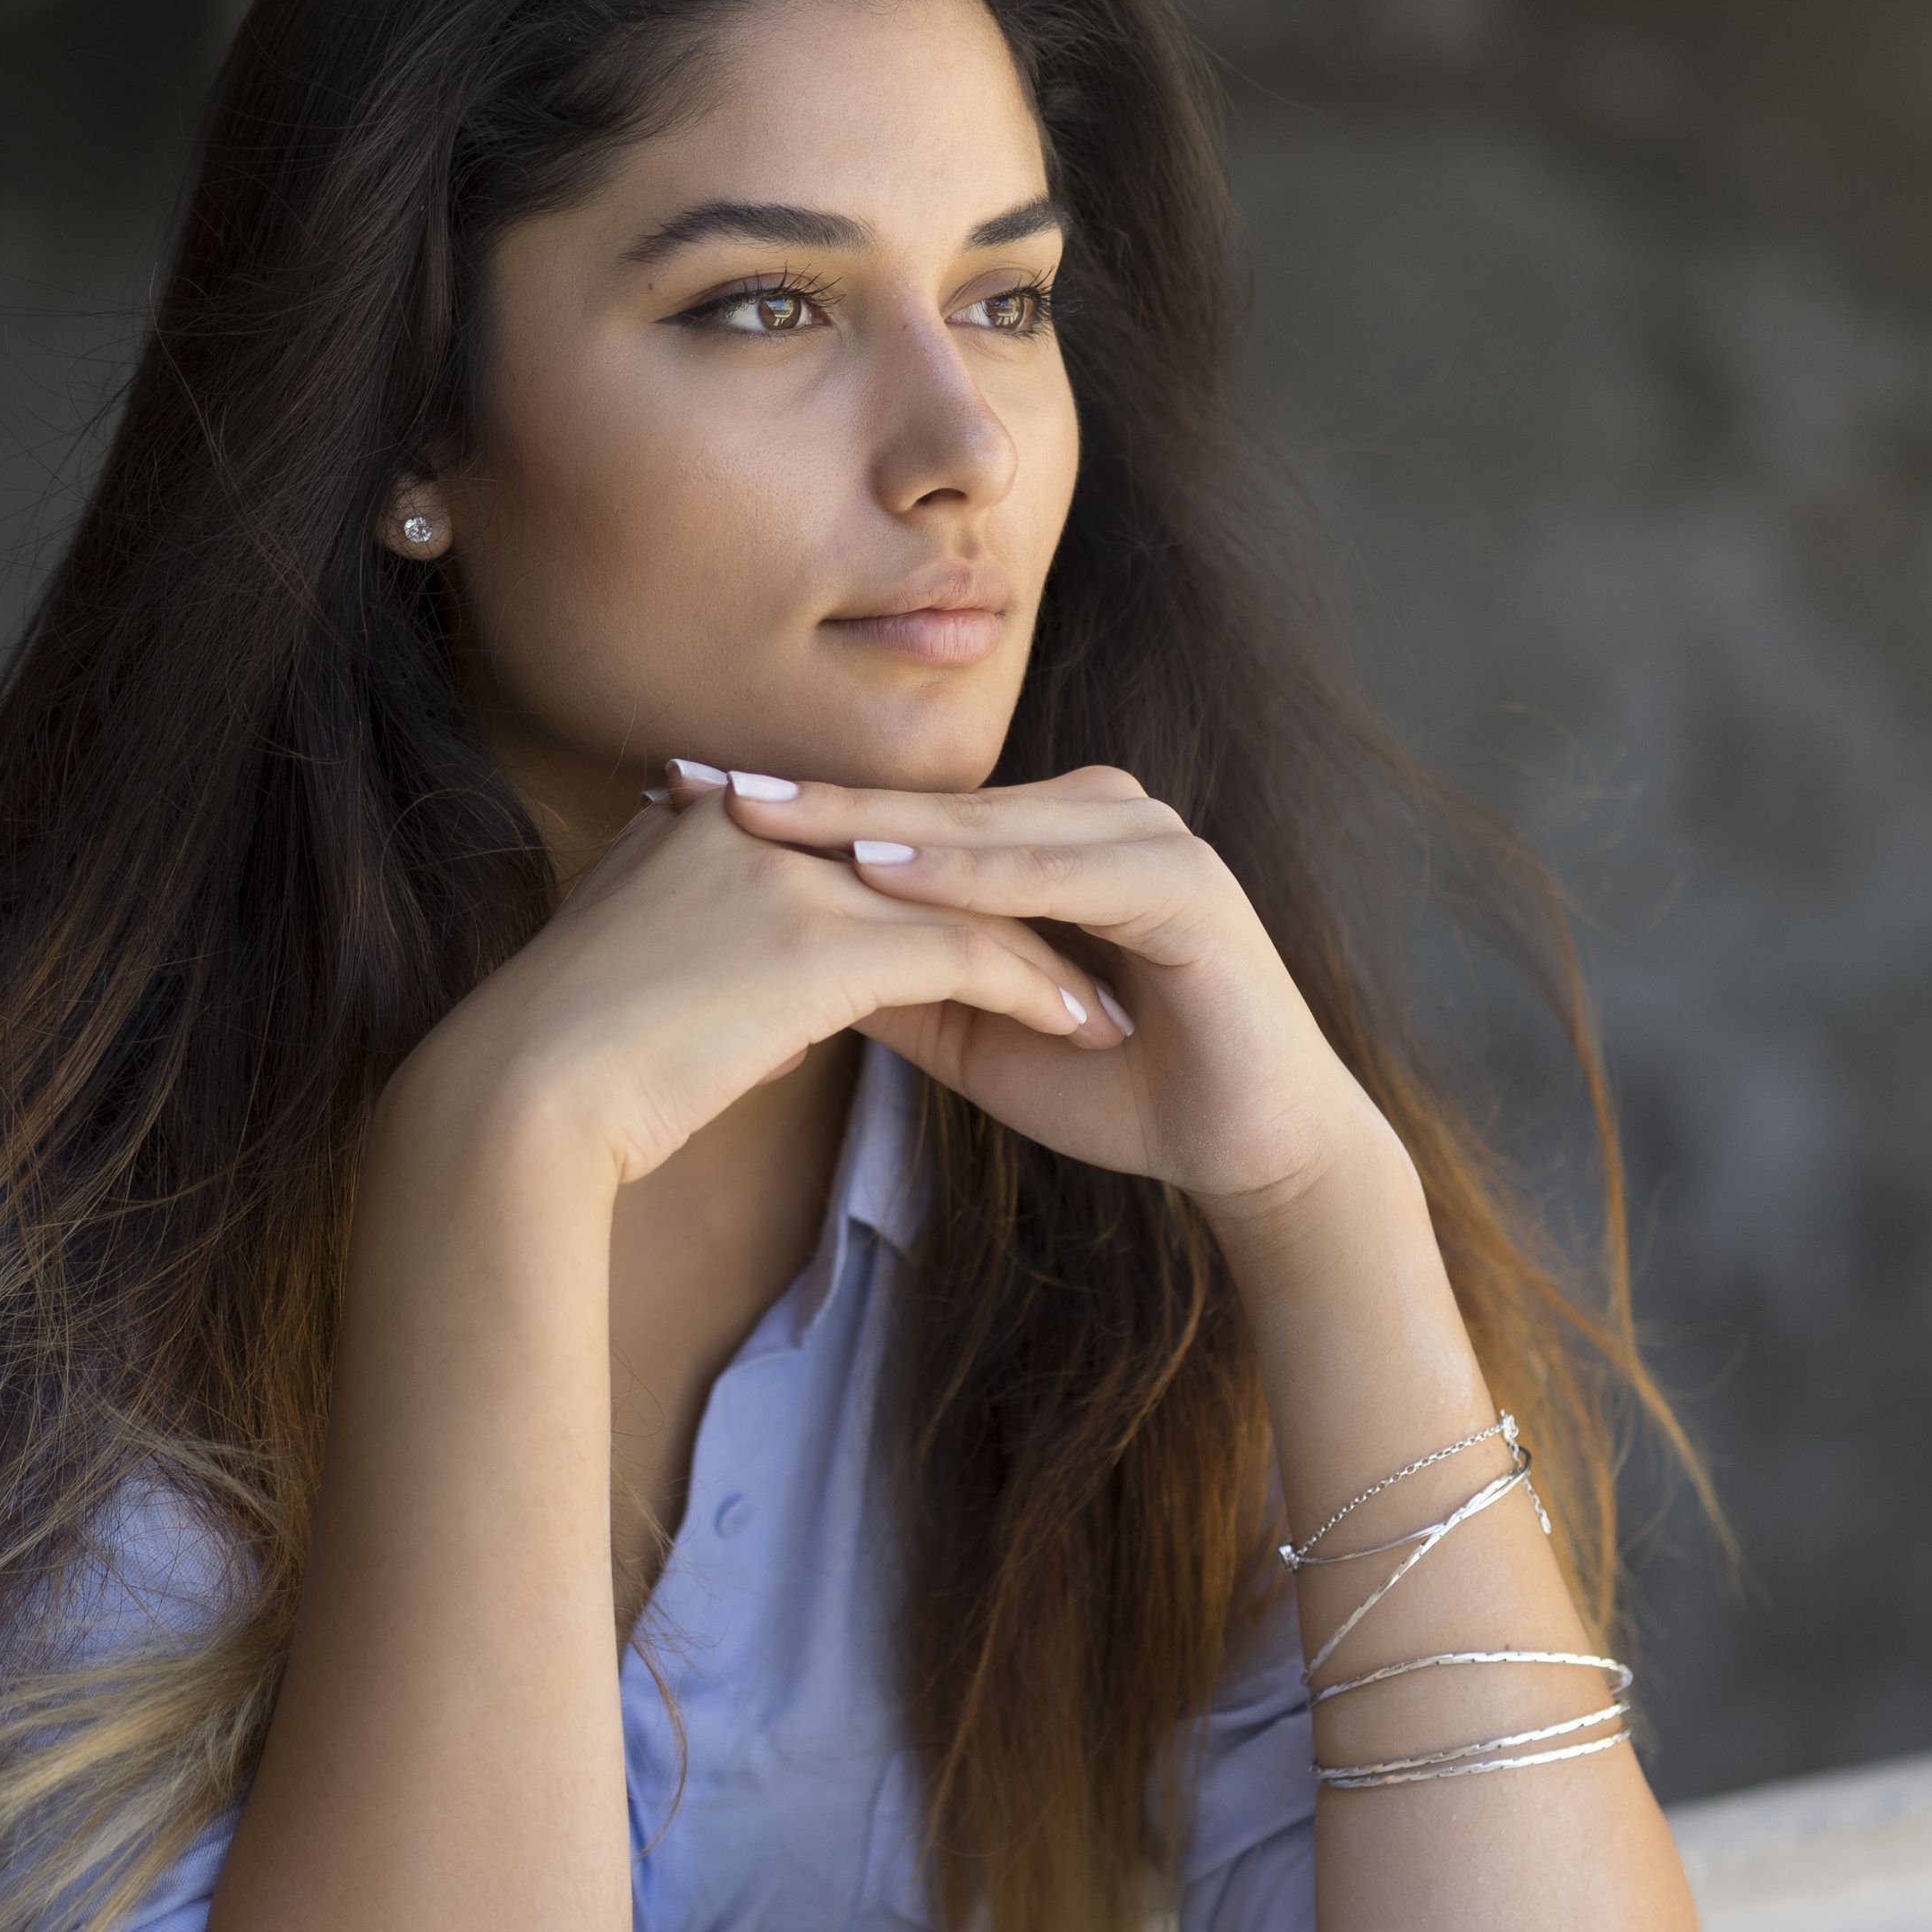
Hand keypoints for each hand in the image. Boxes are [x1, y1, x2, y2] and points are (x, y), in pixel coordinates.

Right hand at [400, 769, 1130, 1189]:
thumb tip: (764, 994)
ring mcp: (794, 874)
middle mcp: (757, 825)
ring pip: (964, 896)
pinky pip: (971, 954)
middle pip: (927, 854)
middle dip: (1015, 904)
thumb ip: (708, 953)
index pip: (864, 839)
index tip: (1005, 927)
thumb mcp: (640, 976)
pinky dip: (1038, 992)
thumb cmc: (566, 1073)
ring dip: (1049, 951)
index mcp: (710, 824)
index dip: (942, 887)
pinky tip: (1085, 1033)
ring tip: (1111, 1002)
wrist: (516, 1104)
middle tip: (1091, 945)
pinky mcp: (827, 943)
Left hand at [683, 762, 1395, 1224]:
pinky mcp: (1185, 884)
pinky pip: (1060, 872)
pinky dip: (974, 875)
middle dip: (814, 799)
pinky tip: (888, 877)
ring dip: (878, 825)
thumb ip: (897, 984)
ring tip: (771, 822)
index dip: (800, 812)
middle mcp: (1096, 816)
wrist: (1246, 1149)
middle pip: (933, 804)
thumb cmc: (1120, 1090)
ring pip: (988, 826)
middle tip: (699, 782)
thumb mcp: (976, 1035)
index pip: (906, 817)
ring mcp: (1145, 838)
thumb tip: (780, 958)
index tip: (685, 806)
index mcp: (1047, 841)